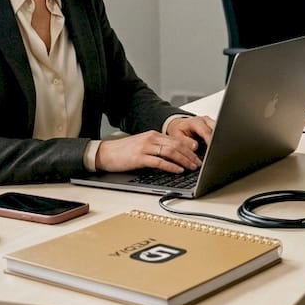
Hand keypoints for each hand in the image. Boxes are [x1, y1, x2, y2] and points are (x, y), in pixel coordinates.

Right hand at [94, 115, 213, 172]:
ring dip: (184, 160)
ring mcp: (145, 147)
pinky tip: (178, 170)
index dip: (189, 149)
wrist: (104, 153)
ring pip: (170, 152)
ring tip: (192, 167)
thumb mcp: (143, 146)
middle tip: (199, 164)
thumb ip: (157, 148)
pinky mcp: (139, 157)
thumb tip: (174, 157)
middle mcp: (151, 139)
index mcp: (153, 135)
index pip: (176, 140)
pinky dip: (171, 166)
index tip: (198, 156)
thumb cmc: (123, 152)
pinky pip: (159, 162)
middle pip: (176, 145)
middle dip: (190, 155)